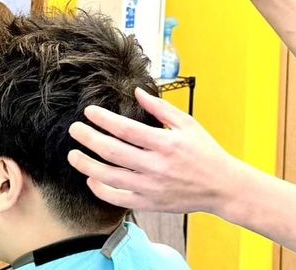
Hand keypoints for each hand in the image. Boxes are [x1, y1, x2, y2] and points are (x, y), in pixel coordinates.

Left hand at [68, 87, 240, 214]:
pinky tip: (92, 178)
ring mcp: (151, 187)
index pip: (125, 129)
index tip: (89, 112)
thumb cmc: (205, 152)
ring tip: (73, 155)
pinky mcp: (150, 203)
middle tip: (75, 130)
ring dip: (87, 165)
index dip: (103, 119)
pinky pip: (118, 198)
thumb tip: (137, 92)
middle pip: (112, 151)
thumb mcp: (187, 124)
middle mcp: (155, 166)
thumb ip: (160, 108)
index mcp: (165, 143)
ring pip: (109, 177)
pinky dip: (101, 189)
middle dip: (88, 139)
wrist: (222, 187)